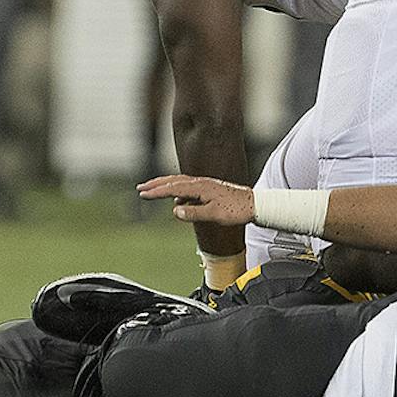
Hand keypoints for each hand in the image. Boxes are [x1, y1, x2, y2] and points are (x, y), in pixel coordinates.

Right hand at [138, 175, 255, 227]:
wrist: (255, 205)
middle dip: (155, 184)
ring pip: (179, 182)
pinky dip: (176, 189)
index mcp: (199, 187)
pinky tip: (177, 199)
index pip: (173, 188)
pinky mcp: (209, 188)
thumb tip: (174, 211)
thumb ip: (194, 213)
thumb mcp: (215, 215)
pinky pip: (187, 186)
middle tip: (140, 188)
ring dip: (164, 185)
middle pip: (173, 180)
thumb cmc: (236, 210)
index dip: (156, 191)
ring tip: (152, 189)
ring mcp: (205, 184)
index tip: (143, 194)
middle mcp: (200, 182)